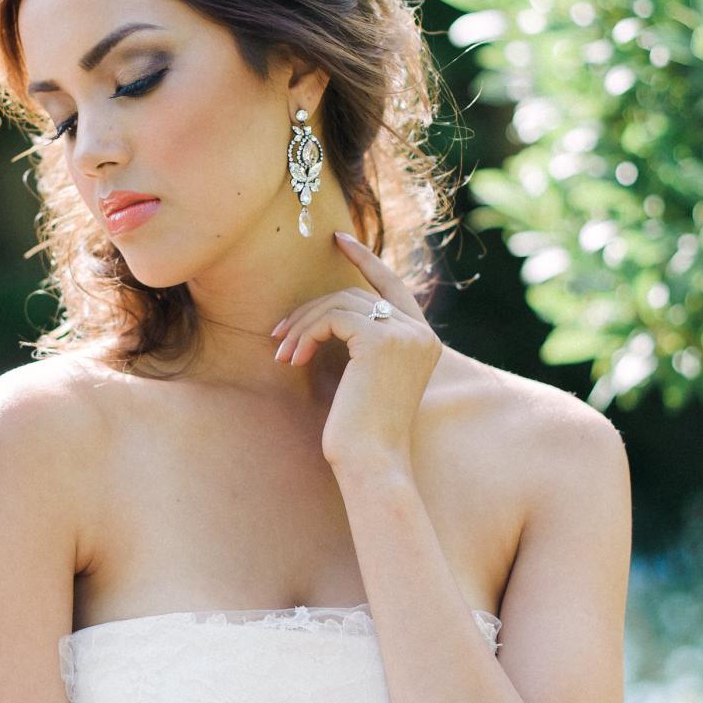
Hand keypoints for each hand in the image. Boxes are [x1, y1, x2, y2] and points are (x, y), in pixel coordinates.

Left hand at [270, 230, 441, 471]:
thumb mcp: (364, 380)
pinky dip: (306, 334)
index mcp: (423, 341)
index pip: (392, 286)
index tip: (337, 239)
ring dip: (303, 326)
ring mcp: (405, 334)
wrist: (372, 463)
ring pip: (340, 303)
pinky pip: (333, 317)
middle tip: (279, 335)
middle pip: (356, 295)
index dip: (365, 259)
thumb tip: (329, 314)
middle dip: (312, 310)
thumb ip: (362, 343)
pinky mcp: (381, 339)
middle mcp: (421, 333)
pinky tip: (293, 360)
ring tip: (283, 354)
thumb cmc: (362, 432)